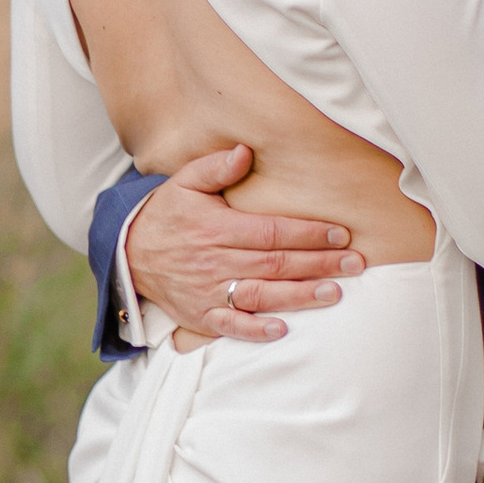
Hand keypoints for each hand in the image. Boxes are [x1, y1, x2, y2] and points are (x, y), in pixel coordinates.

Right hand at [120, 145, 364, 344]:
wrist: (127, 254)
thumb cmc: (166, 215)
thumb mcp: (184, 182)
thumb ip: (215, 167)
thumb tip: (245, 152)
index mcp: (215, 229)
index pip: (271, 231)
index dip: (308, 233)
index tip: (341, 234)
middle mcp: (214, 262)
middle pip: (275, 264)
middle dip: (319, 263)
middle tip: (355, 263)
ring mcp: (208, 293)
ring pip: (260, 296)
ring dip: (299, 296)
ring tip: (334, 292)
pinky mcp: (200, 316)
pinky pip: (230, 327)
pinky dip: (255, 330)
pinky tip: (282, 329)